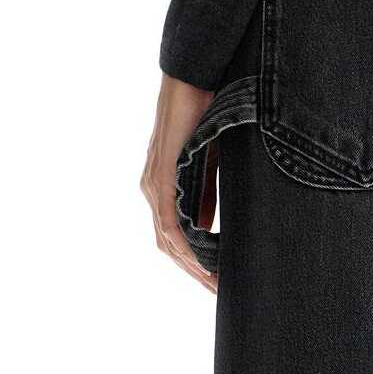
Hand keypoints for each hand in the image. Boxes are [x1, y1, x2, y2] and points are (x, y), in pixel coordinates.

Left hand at [140, 73, 217, 291]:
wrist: (193, 80)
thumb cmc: (204, 115)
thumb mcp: (211, 164)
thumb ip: (208, 194)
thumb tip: (213, 226)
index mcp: (164, 189)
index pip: (175, 237)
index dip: (194, 263)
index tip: (217, 281)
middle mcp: (153, 191)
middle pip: (168, 246)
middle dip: (194, 273)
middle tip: (219, 293)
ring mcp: (154, 184)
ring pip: (167, 239)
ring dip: (190, 266)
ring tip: (214, 284)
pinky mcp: (161, 175)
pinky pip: (168, 220)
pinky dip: (182, 243)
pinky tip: (197, 259)